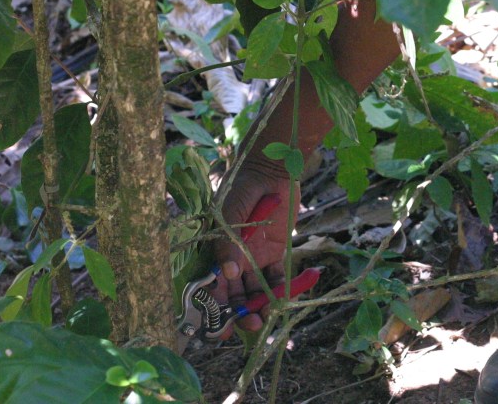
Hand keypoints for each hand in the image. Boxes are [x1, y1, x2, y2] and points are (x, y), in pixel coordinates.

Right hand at [211, 158, 297, 334]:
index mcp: (217, 252)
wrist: (271, 170)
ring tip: (265, 318)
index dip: (214, 308)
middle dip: (240, 313)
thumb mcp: (229, 215)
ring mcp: (256, 258)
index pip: (212, 285)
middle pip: (235, 294)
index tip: (219, 327)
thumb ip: (228, 243)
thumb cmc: (243, 188)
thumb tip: (226, 274)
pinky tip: (285, 299)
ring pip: (256, 290)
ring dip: (260, 306)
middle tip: (249, 325)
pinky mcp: (277, 253)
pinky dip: (283, 289)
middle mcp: (236, 259)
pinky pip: (279, 277)